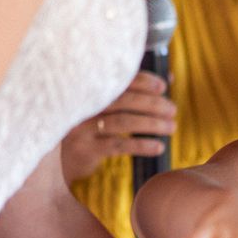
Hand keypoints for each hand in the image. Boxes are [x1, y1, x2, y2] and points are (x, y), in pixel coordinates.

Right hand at [59, 74, 176, 183]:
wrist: (65, 159)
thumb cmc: (93, 128)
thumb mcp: (109, 108)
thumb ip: (136, 92)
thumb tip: (170, 79)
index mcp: (90, 91)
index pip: (119, 80)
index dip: (143, 81)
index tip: (162, 87)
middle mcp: (84, 105)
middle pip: (124, 100)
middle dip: (152, 104)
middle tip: (172, 110)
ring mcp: (82, 127)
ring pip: (123, 122)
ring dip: (152, 124)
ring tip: (171, 127)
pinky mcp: (86, 148)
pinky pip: (118, 145)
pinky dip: (142, 145)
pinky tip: (158, 147)